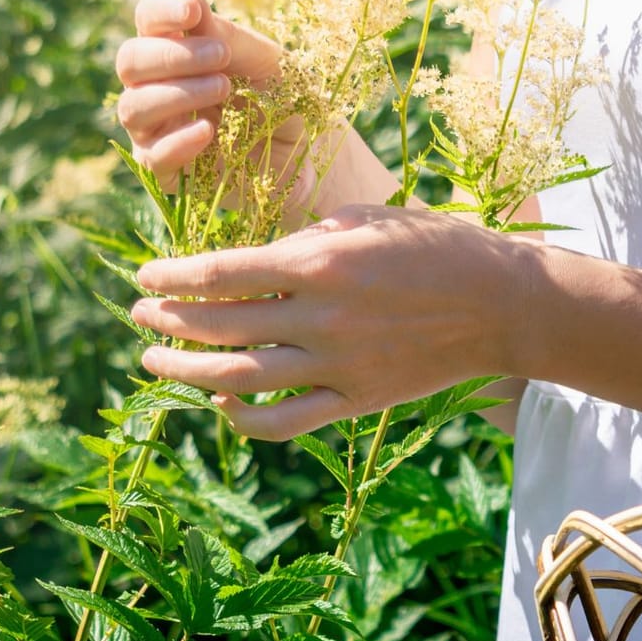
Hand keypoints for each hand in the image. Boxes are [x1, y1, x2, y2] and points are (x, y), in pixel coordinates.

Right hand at [114, 0, 296, 185]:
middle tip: (221, 57)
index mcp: (176, 48)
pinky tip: (209, 130)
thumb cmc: (283, 98)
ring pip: (133, 107)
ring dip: (177, 94)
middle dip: (172, 55)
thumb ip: (229, 37)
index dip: (161, 11)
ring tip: (224, 90)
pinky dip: (178, 140)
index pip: (147, 20)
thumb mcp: (266, 61)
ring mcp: (155, 130)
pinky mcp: (166, 172)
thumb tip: (193, 3)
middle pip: (129, 62)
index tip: (192, 10)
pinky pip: (152, 156)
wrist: (306, 154)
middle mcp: (155, 86)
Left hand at [130, 206, 538, 440]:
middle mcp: (321, 317)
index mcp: (320, 262)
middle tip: (139, 315)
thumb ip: (304, 239)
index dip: (170, 276)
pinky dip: (244, 419)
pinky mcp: (356, 400)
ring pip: (238, 380)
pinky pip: (285, 421)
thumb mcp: (366, 219)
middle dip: (165, 322)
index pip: (219, 273)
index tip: (143, 276)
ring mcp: (337, 365)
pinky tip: (222, 404)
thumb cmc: (435, 246)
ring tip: (155, 362)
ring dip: (186, 373)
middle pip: (217, 327)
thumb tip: (252, 260)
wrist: (502, 305)